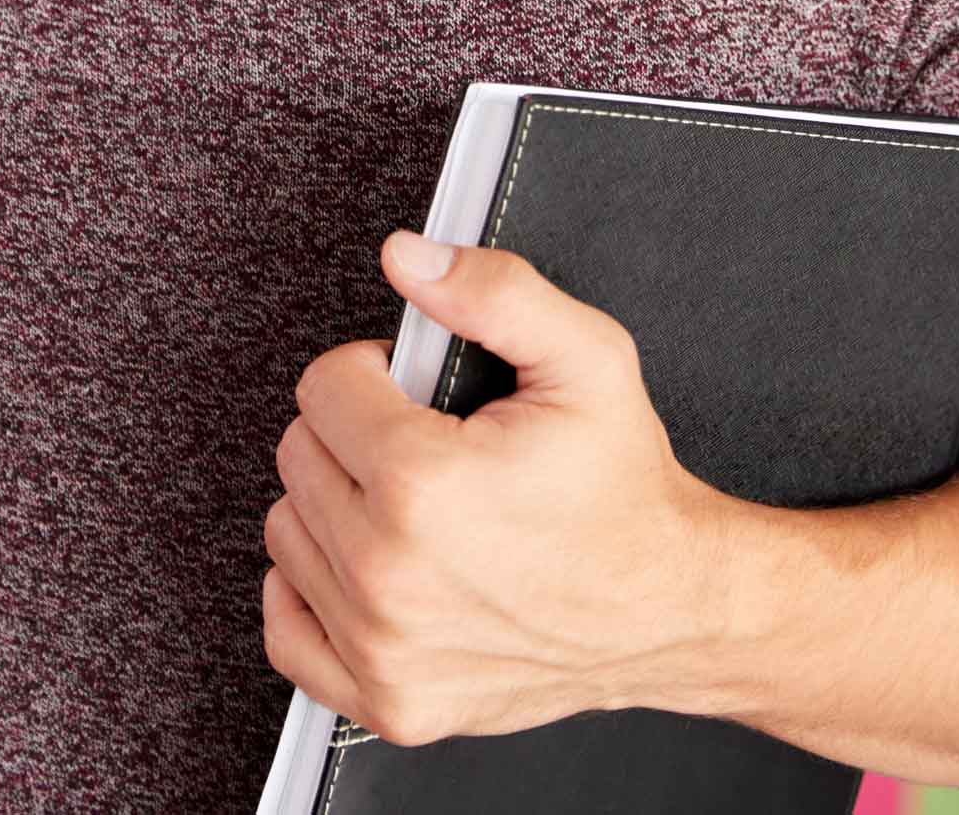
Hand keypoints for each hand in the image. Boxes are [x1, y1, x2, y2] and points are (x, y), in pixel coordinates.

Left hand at [261, 230, 730, 750]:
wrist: (671, 609)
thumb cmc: (625, 491)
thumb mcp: (585, 357)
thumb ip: (491, 290)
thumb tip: (407, 257)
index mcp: (423, 484)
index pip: (322, 387)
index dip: (375, 371)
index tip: (416, 391)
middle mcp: (391, 575)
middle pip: (298, 455)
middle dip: (352, 433)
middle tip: (423, 443)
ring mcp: (386, 649)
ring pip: (287, 533)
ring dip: (334, 506)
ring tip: (410, 504)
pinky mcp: (390, 701)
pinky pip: (288, 633)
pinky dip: (314, 593)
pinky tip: (369, 564)